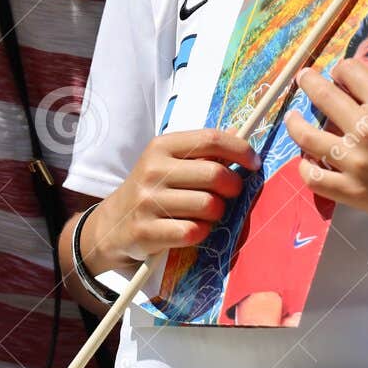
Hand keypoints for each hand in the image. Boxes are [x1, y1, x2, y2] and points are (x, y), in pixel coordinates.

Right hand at [83, 130, 258, 274]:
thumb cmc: (152, 189)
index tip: (254, 163)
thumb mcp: (169, 162)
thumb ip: (202, 151)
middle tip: (232, 193)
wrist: (113, 224)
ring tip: (208, 212)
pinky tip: (194, 228)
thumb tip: (240, 135)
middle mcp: (152, 171)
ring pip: (209, 205)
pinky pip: (194, 232)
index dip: (240, 149)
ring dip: (217, 212)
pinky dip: (202, 232)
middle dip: (233, 186)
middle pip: (215, 174)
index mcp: (161, 146)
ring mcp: (147, 202)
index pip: (210, 138)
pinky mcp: (147, 231)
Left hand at [285, 59, 367, 228]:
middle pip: (322, 95)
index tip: (339, 74)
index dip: (342, 70)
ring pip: (306, 135)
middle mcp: (367, 129)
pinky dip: (305, 166)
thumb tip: (357, 93)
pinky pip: (313, 177)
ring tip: (292, 118)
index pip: (348, 71)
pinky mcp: (353, 192)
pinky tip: (306, 159)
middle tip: (303, 78)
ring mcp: (356, 162)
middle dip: (309, 82)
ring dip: (295, 121)